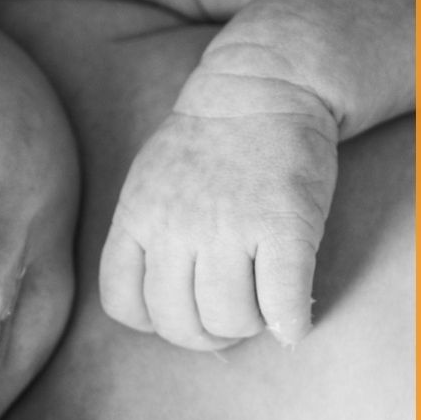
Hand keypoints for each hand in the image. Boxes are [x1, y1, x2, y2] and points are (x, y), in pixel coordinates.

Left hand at [99, 71, 338, 350]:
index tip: (184, 307)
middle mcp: (175, 224)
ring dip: (251, 327)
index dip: (156, 320)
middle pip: (179, 324)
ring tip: (265, 304)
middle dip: (209, 335)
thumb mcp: (151, 181)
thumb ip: (146, 235)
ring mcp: (229, 225)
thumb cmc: (213, 143)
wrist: (267, 84)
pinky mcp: (283, 226)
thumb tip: (161, 308)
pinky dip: (292, 324)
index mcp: (137, 215)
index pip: (125, 304)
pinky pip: (282, 305)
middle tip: (233, 316)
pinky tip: (295, 317)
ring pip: (230, 320)